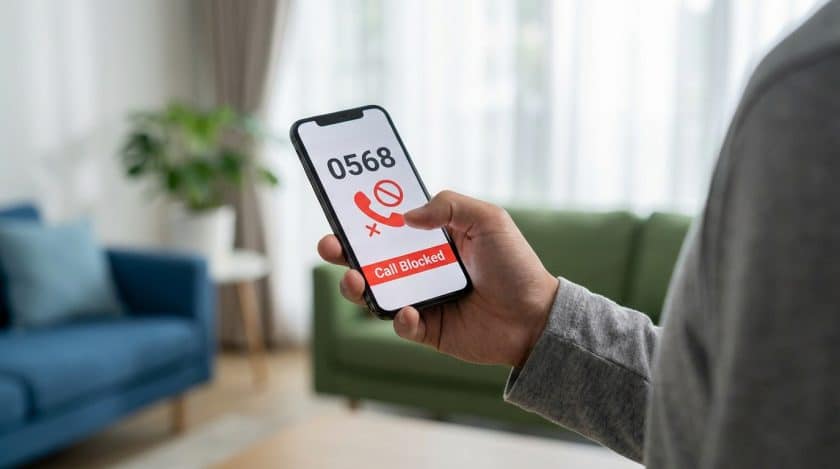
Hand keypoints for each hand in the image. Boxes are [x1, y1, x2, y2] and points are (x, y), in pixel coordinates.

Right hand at [317, 190, 558, 367]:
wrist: (536, 317)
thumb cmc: (515, 265)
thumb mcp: (488, 220)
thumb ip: (449, 206)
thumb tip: (405, 215)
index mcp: (431, 240)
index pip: (388, 226)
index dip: (363, 218)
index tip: (342, 209)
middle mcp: (420, 268)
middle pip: (370, 259)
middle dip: (342, 252)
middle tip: (328, 245)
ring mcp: (421, 299)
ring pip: (375, 293)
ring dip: (357, 285)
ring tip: (353, 279)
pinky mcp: (428, 330)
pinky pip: (402, 325)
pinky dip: (399, 319)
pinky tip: (408, 312)